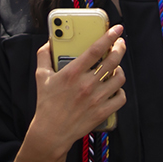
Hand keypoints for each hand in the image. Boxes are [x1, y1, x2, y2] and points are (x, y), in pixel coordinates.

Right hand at [26, 25, 126, 159]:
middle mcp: (87, 84)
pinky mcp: (102, 112)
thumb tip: (49, 42)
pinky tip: (114, 89)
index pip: (96, 49)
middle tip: (120, 44)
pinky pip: (121, 98)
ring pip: (120, 78)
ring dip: (120, 70)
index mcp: (72, 73)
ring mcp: (96, 99)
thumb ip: (44, 56)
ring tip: (115, 68)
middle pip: (112, 61)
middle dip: (120, 48)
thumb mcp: (41, 77)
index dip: (109, 36)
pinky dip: (120, 92)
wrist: (51, 133)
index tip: (117, 29)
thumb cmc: (46, 104)